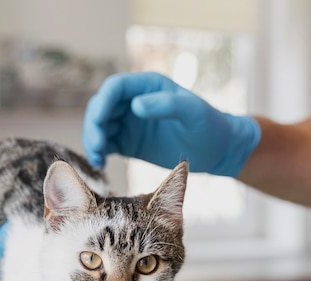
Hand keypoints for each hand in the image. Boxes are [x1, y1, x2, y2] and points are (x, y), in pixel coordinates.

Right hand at [83, 72, 260, 176]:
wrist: (217, 149)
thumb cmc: (209, 126)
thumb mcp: (192, 113)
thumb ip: (167, 105)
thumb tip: (135, 105)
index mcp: (147, 86)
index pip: (114, 88)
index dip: (102, 104)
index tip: (100, 125)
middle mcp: (134, 101)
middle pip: (101, 107)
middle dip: (94, 125)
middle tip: (97, 148)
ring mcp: (129, 122)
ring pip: (100, 126)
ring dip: (93, 140)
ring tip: (98, 160)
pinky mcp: (129, 142)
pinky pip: (106, 144)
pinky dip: (99, 152)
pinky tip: (100, 164)